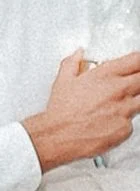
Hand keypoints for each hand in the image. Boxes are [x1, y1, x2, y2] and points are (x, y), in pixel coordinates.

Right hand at [25, 47, 139, 169]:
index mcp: (105, 75)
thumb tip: (78, 54)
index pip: (136, 61)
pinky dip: (124, 121)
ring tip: (118, 104)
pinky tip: (110, 121)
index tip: (136, 65)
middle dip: (139, 80)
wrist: (60, 136)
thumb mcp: (63, 81)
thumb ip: (72, 63)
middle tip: (131, 83)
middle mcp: (119, 90)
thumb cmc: (62, 111)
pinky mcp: (126, 128)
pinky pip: (132, 122)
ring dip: (134, 100)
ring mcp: (125, 109)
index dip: (138, 62)